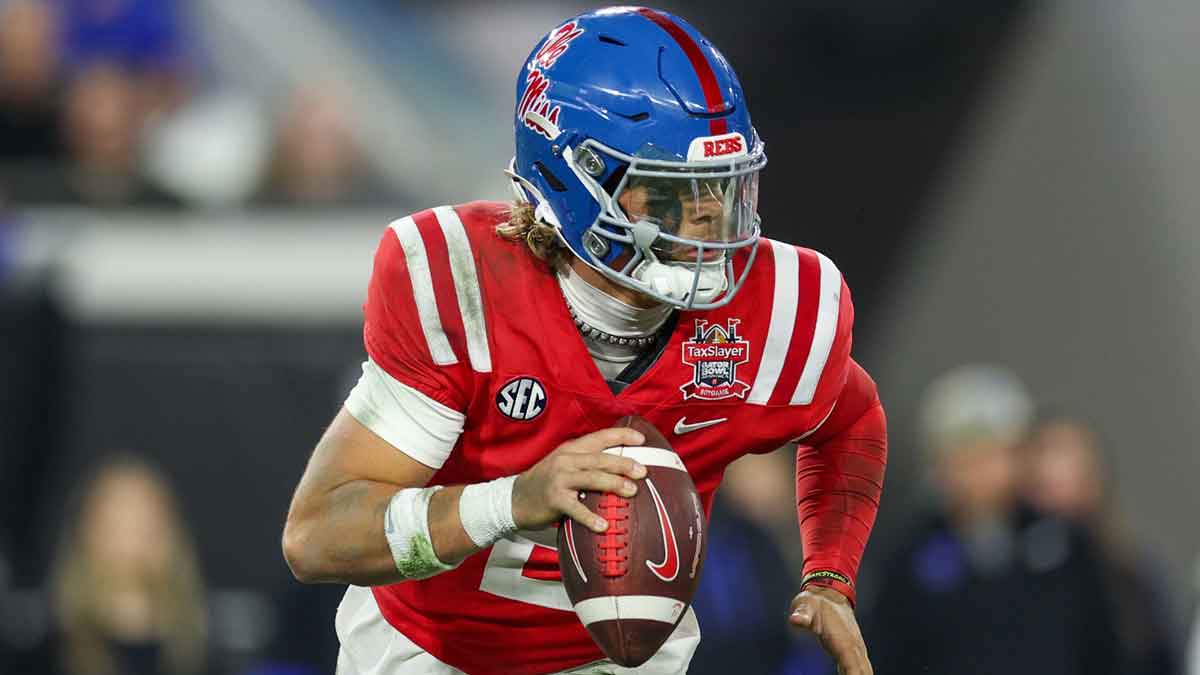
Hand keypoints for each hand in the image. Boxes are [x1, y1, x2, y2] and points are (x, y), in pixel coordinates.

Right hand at [512, 427, 646, 532]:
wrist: (515, 499)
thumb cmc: (547, 482)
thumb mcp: (565, 463)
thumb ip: (587, 461)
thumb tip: (622, 465)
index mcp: (571, 449)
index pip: (600, 437)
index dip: (621, 436)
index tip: (642, 440)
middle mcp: (566, 460)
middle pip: (600, 458)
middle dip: (623, 463)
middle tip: (642, 471)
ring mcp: (559, 479)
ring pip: (592, 478)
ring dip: (614, 484)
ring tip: (632, 491)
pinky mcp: (554, 500)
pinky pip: (576, 508)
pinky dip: (591, 517)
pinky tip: (604, 525)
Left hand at [789, 586, 872, 674]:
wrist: (828, 592)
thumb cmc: (814, 601)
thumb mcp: (805, 606)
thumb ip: (802, 614)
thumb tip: (795, 620)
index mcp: (846, 642)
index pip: (854, 669)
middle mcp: (855, 649)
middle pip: (865, 674)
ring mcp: (856, 650)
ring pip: (865, 673)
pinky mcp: (852, 652)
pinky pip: (858, 670)